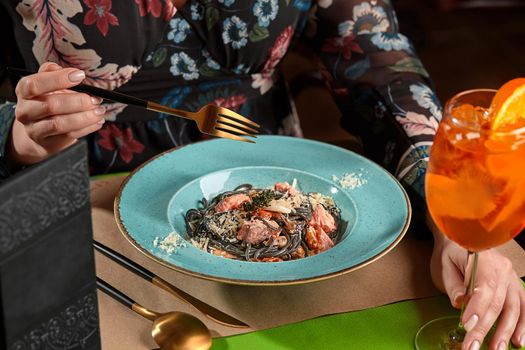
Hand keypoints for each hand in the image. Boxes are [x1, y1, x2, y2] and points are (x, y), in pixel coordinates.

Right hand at [8, 62, 105, 164]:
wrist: (39, 132)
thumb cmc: (46, 102)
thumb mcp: (46, 85)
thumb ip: (53, 74)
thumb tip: (71, 71)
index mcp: (24, 92)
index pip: (35, 84)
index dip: (58, 79)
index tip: (80, 76)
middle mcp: (25, 110)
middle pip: (51, 105)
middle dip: (78, 101)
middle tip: (95, 99)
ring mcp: (34, 129)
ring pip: (60, 123)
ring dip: (85, 117)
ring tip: (99, 111)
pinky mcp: (47, 142)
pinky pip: (69, 135)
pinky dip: (87, 128)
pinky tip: (97, 122)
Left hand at [428, 213, 524, 349]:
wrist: (463, 238)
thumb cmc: (452, 253)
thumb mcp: (445, 264)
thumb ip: (453, 284)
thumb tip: (461, 303)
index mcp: (484, 259)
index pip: (483, 288)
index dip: (477, 308)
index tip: (467, 326)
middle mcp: (503, 269)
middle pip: (497, 303)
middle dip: (486, 328)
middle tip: (473, 346)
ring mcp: (512, 278)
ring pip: (513, 308)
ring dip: (505, 332)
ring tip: (496, 349)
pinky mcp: (515, 286)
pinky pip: (523, 306)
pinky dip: (522, 325)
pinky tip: (518, 340)